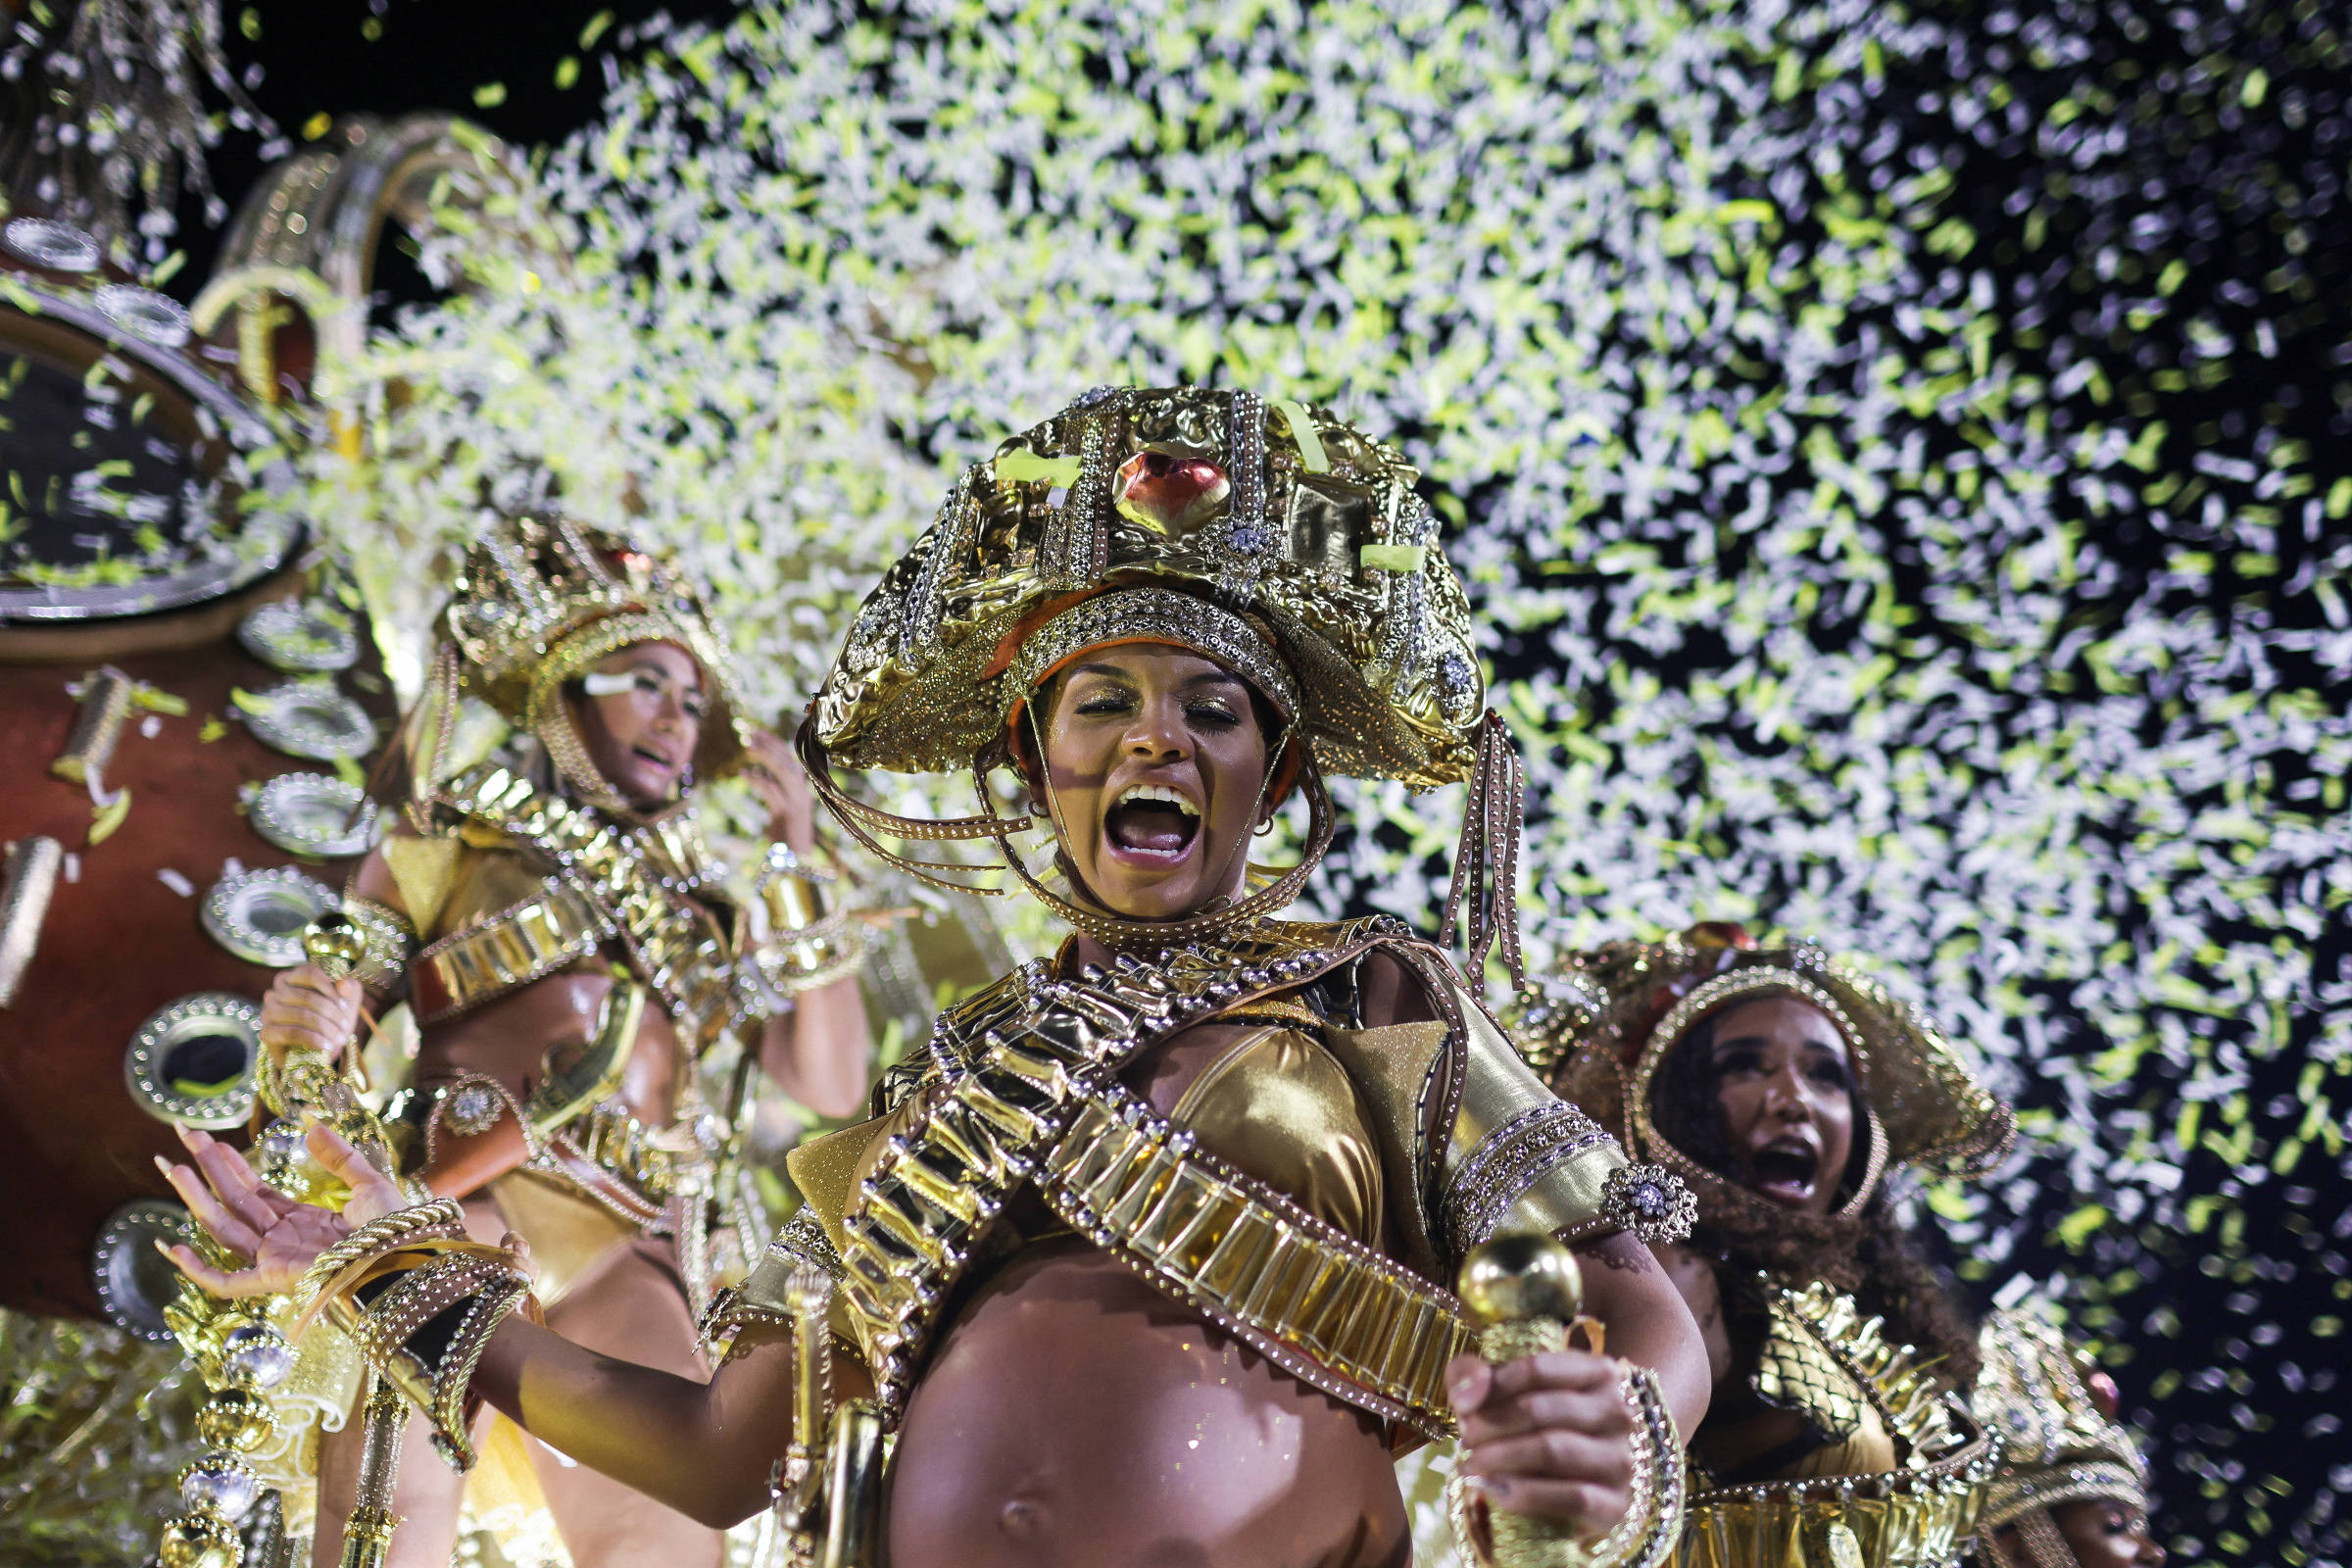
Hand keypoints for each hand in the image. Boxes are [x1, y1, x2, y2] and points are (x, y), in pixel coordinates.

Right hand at [155, 1123, 406, 1298]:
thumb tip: (311, 1127)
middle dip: (208, 1169)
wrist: (405, 1258)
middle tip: (184, 1134)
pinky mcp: (273, 1278)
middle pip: (235, 1201)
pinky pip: (226, 1282)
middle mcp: (284, 1240)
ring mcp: (276, 1259)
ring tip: (174, 1166)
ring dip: (197, 1197)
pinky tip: (173, 1245)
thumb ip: (340, 1156)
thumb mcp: (369, 1182)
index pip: (257, 1191)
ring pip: (225, 1226)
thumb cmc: (395, 1229)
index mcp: (304, 1221)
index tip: (209, 1140)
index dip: (232, 1165)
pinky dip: (198, 1269)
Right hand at [259, 965, 362, 1067]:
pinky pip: (291, 1032)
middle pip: (307, 996)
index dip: (329, 988)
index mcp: (291, 978)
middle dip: (331, 1013)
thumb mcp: (346, 1003)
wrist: (316, 1052)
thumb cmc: (331, 1021)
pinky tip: (326, 1046)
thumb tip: (345, 983)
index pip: (309, 974)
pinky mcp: (267, 1033)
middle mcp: (275, 992)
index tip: (345, 1005)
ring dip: (325, 1027)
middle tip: (345, 1026)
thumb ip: (349, 989)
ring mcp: (268, 1012)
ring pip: (300, 1014)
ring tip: (339, 1038)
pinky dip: (312, 1039)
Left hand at [742, 728, 814, 850]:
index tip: (756, 733)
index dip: (774, 743)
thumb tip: (757, 773)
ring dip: (766, 756)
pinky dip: (758, 779)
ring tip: (748, 746)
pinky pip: (773, 790)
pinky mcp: (788, 814)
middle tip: (749, 734)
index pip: (791, 758)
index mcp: (801, 791)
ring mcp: (797, 803)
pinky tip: (743, 773)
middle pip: (789, 759)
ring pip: (785, 770)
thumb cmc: (786, 842)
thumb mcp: (780, 813)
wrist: (797, 868)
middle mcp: (802, 793)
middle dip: (770, 744)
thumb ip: (774, 792)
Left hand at [1449, 1348, 1637, 1535]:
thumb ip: (1473, 1376)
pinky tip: (1498, 1492)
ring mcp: (1620, 1458)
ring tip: (1472, 1465)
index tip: (1465, 1406)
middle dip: (1493, 1425)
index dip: (1494, 1385)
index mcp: (1596, 1372)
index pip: (1538, 1368)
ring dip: (1503, 1458)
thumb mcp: (1502, 1392)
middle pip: (1541, 1409)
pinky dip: (1528, 1494)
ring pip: (1555, 1450)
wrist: (1573, 1491)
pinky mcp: (1616, 1502)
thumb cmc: (1534, 1430)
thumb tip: (1467, 1395)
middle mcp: (1617, 1411)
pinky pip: (1571, 1496)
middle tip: (1466, 1439)